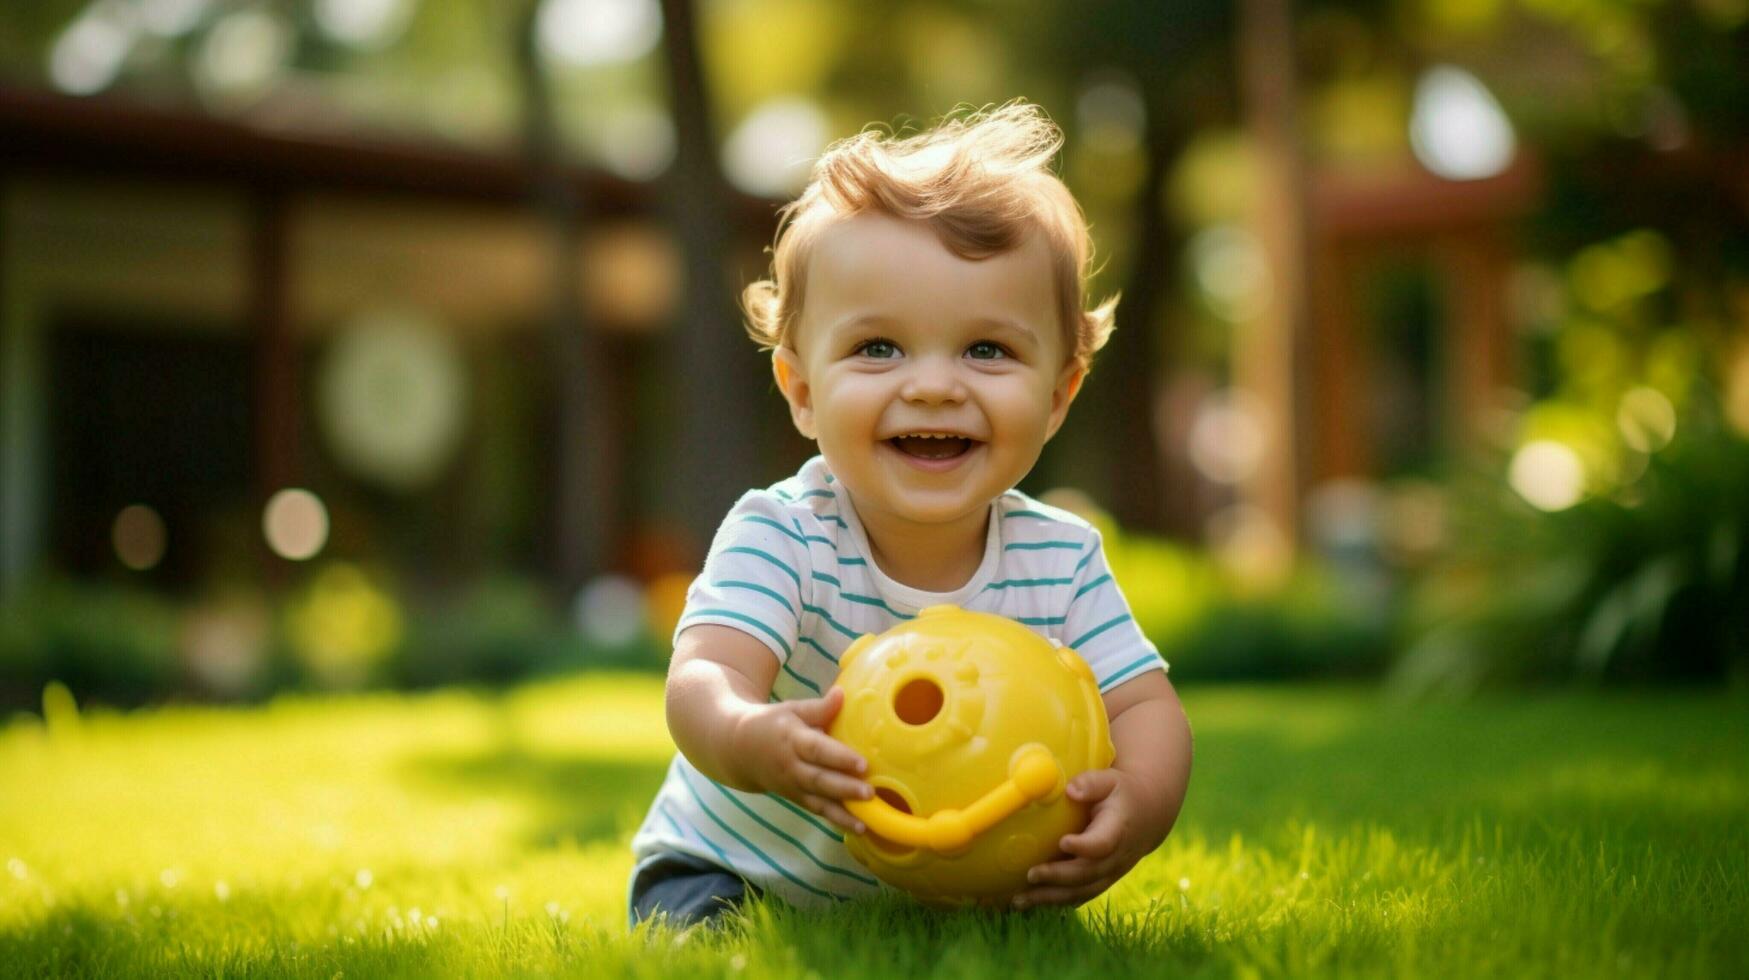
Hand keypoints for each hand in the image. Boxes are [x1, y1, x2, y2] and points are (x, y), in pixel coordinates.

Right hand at [731, 686, 871, 833]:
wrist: (738, 750)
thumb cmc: (772, 724)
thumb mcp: (791, 709)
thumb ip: (819, 707)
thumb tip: (842, 693)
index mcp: (792, 739)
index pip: (817, 750)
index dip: (839, 757)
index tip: (862, 763)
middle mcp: (791, 766)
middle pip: (819, 780)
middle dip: (844, 788)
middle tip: (869, 792)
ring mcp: (792, 786)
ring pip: (818, 802)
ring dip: (842, 813)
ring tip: (865, 822)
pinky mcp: (795, 799)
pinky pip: (817, 811)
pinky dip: (836, 820)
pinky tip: (857, 828)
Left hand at [1011, 767, 1163, 908]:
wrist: (1146, 816)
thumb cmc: (1120, 794)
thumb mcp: (1110, 780)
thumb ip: (1091, 783)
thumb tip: (1071, 790)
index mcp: (1118, 829)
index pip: (1103, 843)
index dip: (1085, 846)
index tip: (1063, 842)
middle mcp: (1116, 857)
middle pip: (1087, 873)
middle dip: (1058, 877)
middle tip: (1031, 874)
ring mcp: (1109, 873)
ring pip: (1081, 891)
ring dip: (1051, 898)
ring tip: (1019, 901)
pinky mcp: (1100, 881)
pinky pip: (1078, 896)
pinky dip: (1055, 901)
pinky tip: (1029, 903)